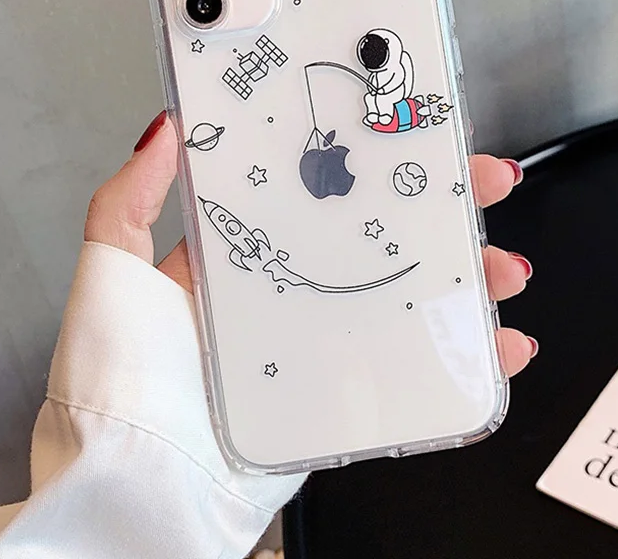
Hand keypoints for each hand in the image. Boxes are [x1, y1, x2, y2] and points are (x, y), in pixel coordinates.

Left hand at [84, 111, 537, 375]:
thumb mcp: (114, 273)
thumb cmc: (123, 381)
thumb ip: (128, 202)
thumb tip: (166, 131)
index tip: (413, 133)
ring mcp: (330, 342)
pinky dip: (470, 357)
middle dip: (447, 209)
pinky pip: (420, 369)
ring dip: (471, 279)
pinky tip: (500, 344)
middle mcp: (299, 292)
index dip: (375, 162)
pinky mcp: (351, 394)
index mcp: (252, 256)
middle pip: (387, 238)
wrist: (146, 485)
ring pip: (417, 298)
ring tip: (502, 266)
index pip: (326, 192)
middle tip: (484, 184)